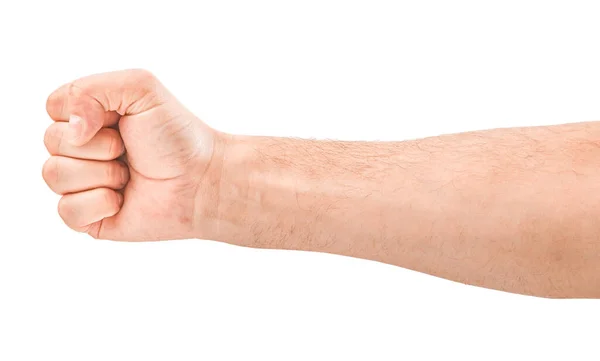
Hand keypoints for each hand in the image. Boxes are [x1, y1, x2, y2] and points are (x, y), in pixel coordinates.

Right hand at [42, 69, 221, 240]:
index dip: (85, 114)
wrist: (202, 180)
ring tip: (129, 175)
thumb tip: (70, 128)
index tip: (121, 121)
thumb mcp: (142, 89)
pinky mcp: (88, 217)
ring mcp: (83, 184)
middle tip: (129, 151)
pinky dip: (98, 204)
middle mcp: (82, 149)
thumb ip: (92, 89)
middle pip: (51, 141)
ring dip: (100, 174)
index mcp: (90, 117)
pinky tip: (123, 200)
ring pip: (54, 175)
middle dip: (99, 146)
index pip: (54, 107)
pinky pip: (66, 211)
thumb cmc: (177, 136)